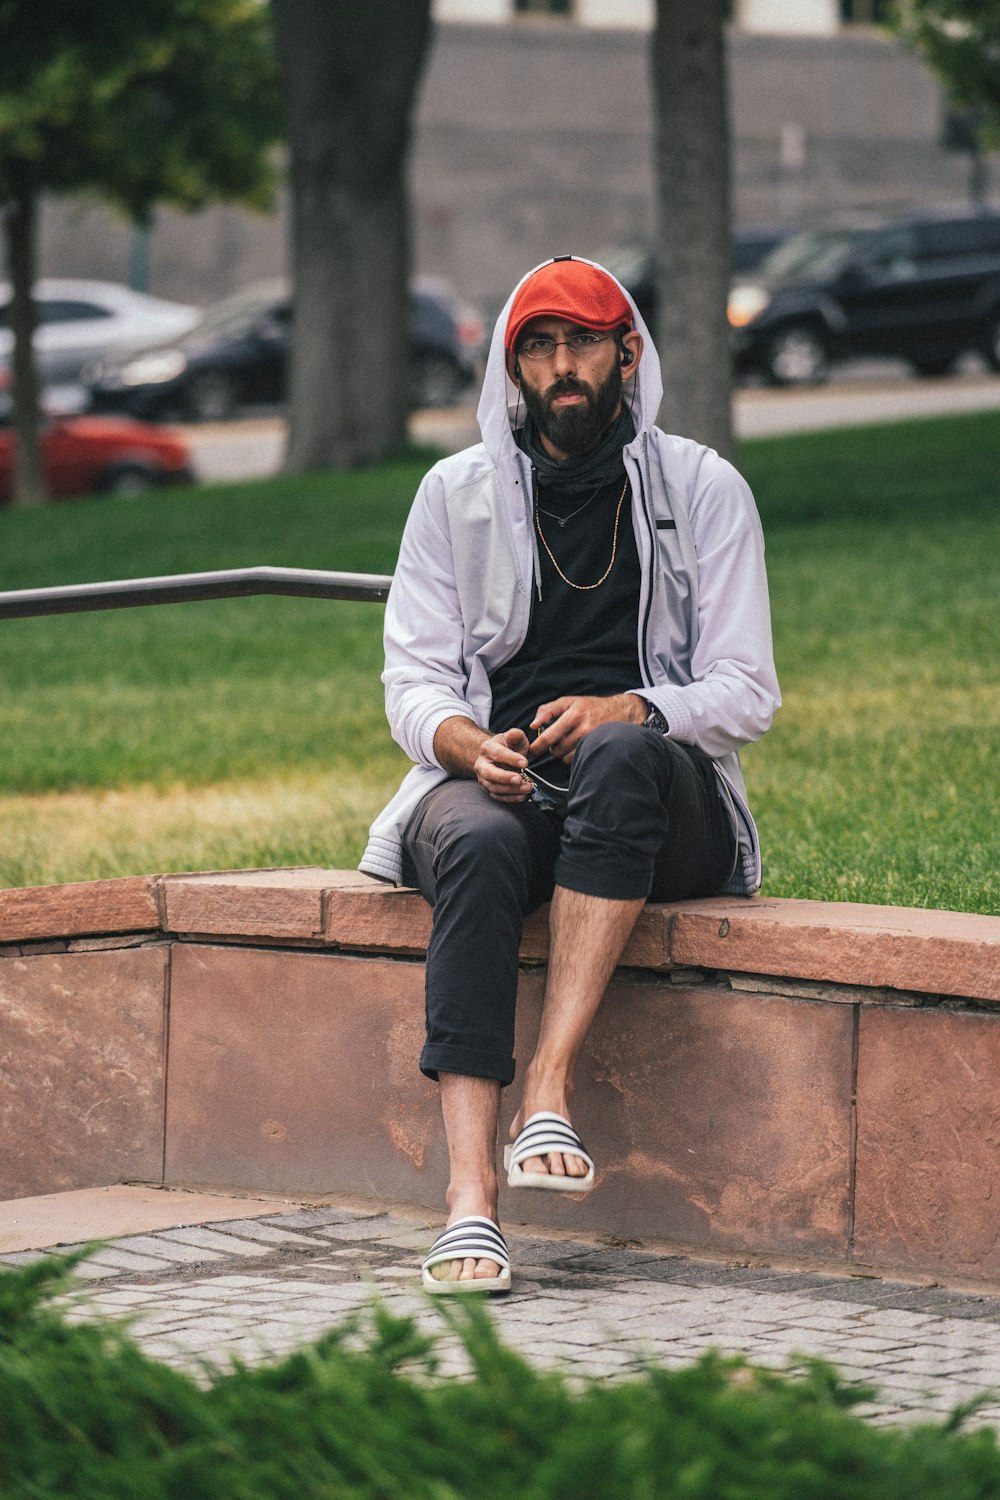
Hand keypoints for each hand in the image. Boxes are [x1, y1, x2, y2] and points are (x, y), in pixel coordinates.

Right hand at [473, 728, 532, 800]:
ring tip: (527, 788)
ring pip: (494, 787)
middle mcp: (482, 764)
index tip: (525, 763)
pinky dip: (511, 798)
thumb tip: (517, 734)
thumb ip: (516, 735)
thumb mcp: (514, 738)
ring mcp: (484, 778)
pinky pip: (498, 797)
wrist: (499, 758)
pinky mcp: (489, 789)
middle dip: (505, 777)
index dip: (511, 759)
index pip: (497, 754)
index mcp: (487, 748)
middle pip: (489, 773)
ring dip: (511, 790)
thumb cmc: (509, 747)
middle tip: (519, 779)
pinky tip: (523, 796)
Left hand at [529, 693, 644, 761]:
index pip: (549, 736)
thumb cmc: (591, 706)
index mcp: (573, 715)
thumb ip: (548, 710)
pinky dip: (572, 756)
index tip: (530, 751)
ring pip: (566, 757)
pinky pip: (577, 759)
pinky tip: (576, 747)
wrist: (621, 712)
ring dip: (562, 753)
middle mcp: (583, 729)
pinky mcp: (596, 749)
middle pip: (557, 749)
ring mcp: (591, 740)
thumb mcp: (568, 701)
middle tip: (556, 741)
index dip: (537, 746)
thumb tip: (533, 725)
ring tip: (568, 742)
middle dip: (552, 748)